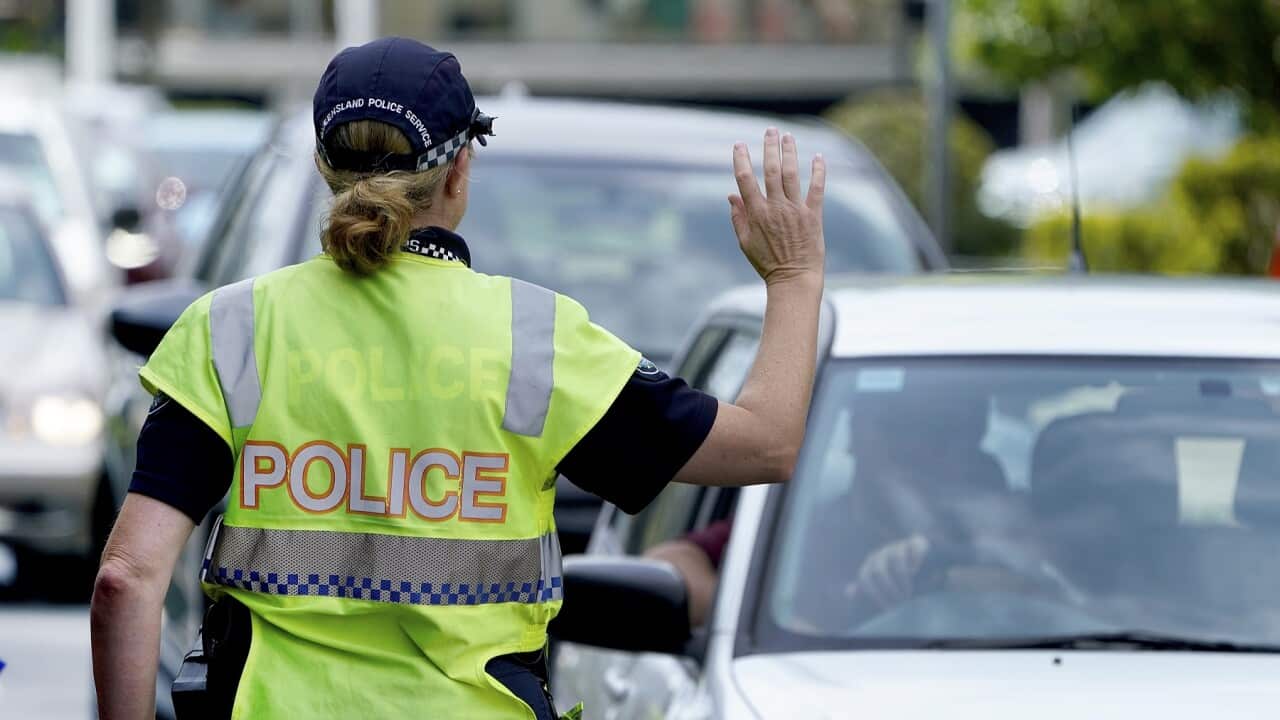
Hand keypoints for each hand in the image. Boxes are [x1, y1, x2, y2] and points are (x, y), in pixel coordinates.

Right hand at [729, 128, 825, 286]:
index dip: (740, 159)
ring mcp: (795, 210)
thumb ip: (738, 217)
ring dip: (789, 152)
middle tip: (770, 130)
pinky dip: (818, 171)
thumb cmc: (767, 263)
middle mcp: (775, 208)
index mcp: (756, 214)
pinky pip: (817, 188)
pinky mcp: (813, 215)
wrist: (794, 278)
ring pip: (791, 174)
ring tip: (788, 136)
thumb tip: (731, 196)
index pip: (745, 180)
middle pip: (770, 170)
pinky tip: (818, 156)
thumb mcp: (745, 242)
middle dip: (769, 147)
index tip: (739, 145)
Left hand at [853, 534, 929, 609]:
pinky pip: (913, 550)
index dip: (875, 594)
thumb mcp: (876, 582)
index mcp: (870, 564)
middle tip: (901, 601)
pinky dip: (915, 561)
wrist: (912, 557)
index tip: (888, 608)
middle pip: (879, 571)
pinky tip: (915, 571)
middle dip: (889, 589)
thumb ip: (863, 588)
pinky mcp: (913, 543)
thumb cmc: (892, 575)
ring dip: (902, 580)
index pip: (865, 579)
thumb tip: (847, 593)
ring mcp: (897, 547)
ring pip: (896, 560)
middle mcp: (881, 554)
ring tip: (908, 593)